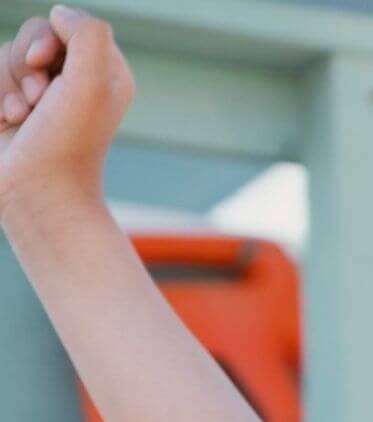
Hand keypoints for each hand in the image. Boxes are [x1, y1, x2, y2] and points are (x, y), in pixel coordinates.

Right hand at [0, 6, 132, 223]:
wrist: (39, 195)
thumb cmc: (67, 143)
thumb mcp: (91, 82)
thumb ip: (86, 33)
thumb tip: (59, 13)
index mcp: (106, 72)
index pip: (67, 23)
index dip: (49, 37)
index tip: (48, 63)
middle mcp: (78, 81)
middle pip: (32, 35)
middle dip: (25, 64)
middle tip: (38, 100)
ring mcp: (42, 96)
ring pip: (5, 57)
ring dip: (7, 85)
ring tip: (22, 118)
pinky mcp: (12, 109)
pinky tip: (6, 124)